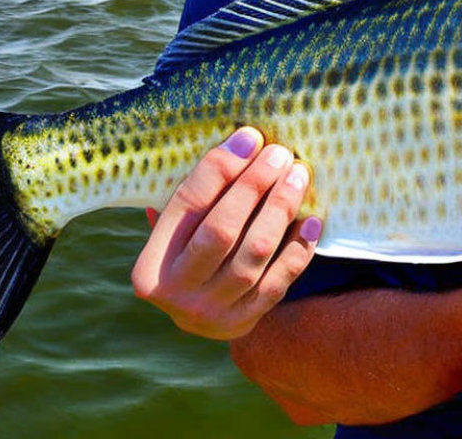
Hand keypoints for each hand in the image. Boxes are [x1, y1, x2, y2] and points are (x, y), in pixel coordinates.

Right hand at [131, 127, 321, 339]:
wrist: (204, 314)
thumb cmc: (193, 252)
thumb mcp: (181, 228)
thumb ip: (198, 195)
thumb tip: (241, 142)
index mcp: (150, 265)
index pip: (186, 204)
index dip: (220, 167)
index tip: (249, 138)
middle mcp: (176, 293)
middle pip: (220, 230)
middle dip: (253, 185)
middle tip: (279, 154)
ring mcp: (211, 312)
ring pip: (253, 254)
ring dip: (280, 209)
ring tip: (298, 176)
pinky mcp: (245, 322)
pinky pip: (279, 280)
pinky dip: (298, 247)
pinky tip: (311, 219)